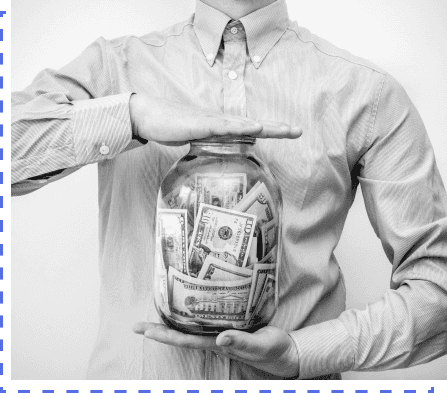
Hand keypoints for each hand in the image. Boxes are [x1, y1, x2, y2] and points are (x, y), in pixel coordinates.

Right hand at [129, 94, 301, 145]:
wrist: (149, 116)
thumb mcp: (195, 138)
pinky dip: (241, 127)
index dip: (269, 131)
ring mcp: (211, 121)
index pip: (249, 129)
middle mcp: (220, 121)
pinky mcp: (200, 124)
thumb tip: (221, 151)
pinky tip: (255, 128)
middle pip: (253, 124)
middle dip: (276, 128)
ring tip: (285, 129)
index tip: (287, 134)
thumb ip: (209, 143)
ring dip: (266, 126)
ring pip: (244, 124)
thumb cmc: (171, 126)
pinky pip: (224, 126)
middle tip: (297, 131)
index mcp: (220, 126)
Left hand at [133, 322, 299, 377]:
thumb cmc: (273, 350)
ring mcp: (220, 335)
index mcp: (219, 345)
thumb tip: (220, 339)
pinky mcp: (228, 328)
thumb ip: (242, 343)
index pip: (186, 340)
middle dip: (159, 331)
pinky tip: (186, 308)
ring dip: (171, 324)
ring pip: (190, 329)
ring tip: (154, 312)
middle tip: (136, 325)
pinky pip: (203, 322)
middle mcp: (215, 340)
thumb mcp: (261, 346)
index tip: (144, 331)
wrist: (284, 352)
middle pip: (181, 336)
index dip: (164, 335)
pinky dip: (190, 316)